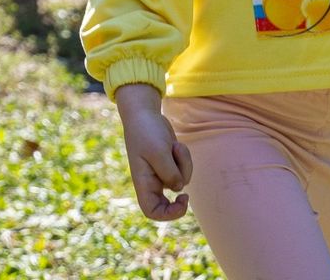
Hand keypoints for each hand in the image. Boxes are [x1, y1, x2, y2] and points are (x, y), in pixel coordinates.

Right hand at [114, 83, 191, 221]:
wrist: (146, 114)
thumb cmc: (147, 132)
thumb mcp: (159, 151)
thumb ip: (169, 172)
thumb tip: (180, 188)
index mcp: (143, 183)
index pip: (152, 211)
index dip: (167, 215)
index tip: (180, 201)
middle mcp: (152, 182)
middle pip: (167, 204)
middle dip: (179, 199)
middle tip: (186, 196)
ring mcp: (161, 174)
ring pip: (181, 180)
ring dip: (184, 164)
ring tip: (175, 146)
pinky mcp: (170, 164)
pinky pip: (184, 168)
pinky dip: (183, 157)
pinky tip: (175, 144)